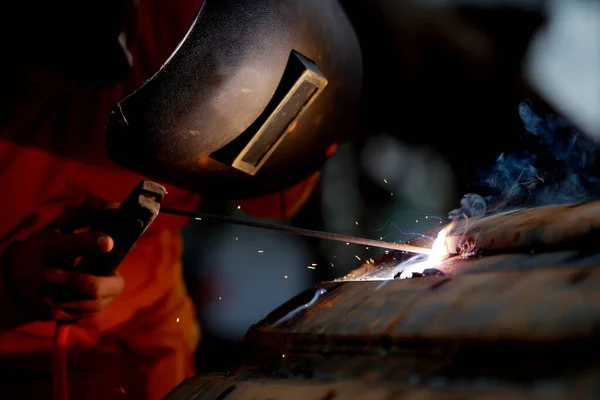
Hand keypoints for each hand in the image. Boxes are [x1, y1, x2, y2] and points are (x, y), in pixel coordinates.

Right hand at [1, 197, 124, 321]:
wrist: (9, 288)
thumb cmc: (38, 252)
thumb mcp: (53, 231)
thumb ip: (82, 216)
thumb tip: (115, 206)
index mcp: (47, 248)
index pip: (70, 246)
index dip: (91, 243)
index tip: (109, 242)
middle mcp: (46, 276)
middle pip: (90, 285)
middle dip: (110, 280)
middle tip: (113, 272)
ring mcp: (50, 301)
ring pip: (95, 302)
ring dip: (106, 292)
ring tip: (103, 281)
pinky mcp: (54, 316)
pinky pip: (88, 312)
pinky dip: (97, 302)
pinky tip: (92, 295)